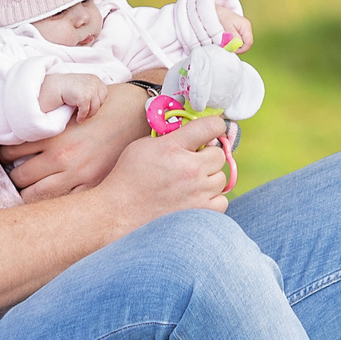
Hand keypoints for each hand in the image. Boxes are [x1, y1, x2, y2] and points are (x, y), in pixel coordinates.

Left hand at [0, 79, 147, 202]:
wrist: (140, 112)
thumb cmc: (105, 104)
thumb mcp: (71, 106)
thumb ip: (47, 121)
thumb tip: (22, 127)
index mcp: (55, 136)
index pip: (11, 152)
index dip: (3, 156)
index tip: (3, 157)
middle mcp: (64, 159)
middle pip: (20, 178)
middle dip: (12, 177)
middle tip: (10, 174)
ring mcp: (79, 176)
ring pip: (37, 195)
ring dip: (27, 192)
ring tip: (25, 187)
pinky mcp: (93, 185)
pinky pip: (63, 201)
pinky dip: (51, 199)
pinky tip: (48, 194)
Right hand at [37, 71, 107, 126]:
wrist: (54, 86)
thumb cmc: (68, 88)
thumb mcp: (84, 85)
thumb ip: (93, 90)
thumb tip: (101, 104)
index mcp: (95, 79)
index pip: (104, 94)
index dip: (97, 103)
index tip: (89, 107)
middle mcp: (94, 82)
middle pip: (101, 102)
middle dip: (93, 109)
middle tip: (85, 114)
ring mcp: (90, 89)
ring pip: (95, 108)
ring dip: (88, 114)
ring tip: (81, 117)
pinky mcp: (83, 97)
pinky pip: (86, 111)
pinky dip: (81, 116)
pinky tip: (77, 118)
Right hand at [87, 115, 232, 233]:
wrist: (119, 212)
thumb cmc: (128, 178)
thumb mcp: (143, 146)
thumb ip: (170, 137)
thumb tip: (190, 135)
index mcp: (174, 147)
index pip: (211, 126)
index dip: (215, 125)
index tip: (212, 130)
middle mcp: (190, 169)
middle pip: (219, 155)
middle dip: (207, 156)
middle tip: (193, 162)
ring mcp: (197, 193)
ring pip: (221, 178)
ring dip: (209, 178)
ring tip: (191, 183)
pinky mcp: (200, 213)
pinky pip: (221, 201)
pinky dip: (212, 199)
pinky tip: (197, 198)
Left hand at [213, 0, 253, 51]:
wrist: (214, 10)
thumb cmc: (219, 17)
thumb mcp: (225, 28)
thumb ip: (232, 37)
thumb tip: (236, 47)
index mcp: (246, 26)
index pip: (249, 43)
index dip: (240, 49)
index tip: (230, 49)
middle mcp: (246, 27)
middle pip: (246, 44)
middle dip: (236, 47)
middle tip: (225, 45)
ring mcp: (243, 28)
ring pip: (241, 42)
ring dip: (233, 44)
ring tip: (224, 40)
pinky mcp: (238, 30)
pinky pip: (237, 39)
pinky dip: (231, 41)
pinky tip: (225, 38)